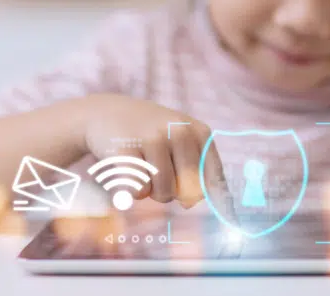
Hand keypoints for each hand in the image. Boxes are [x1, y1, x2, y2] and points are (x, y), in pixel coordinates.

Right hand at [82, 94, 230, 211]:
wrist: (107, 112)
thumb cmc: (151, 135)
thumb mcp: (180, 142)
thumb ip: (196, 172)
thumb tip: (193, 202)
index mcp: (200, 132)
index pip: (215, 179)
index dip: (215, 201)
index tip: (222, 217)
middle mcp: (180, 132)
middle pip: (190, 192)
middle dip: (176, 194)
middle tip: (162, 176)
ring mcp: (153, 139)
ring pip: (164, 194)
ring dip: (153, 192)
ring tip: (144, 169)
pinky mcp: (126, 149)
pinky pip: (138, 191)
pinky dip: (132, 189)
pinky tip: (127, 168)